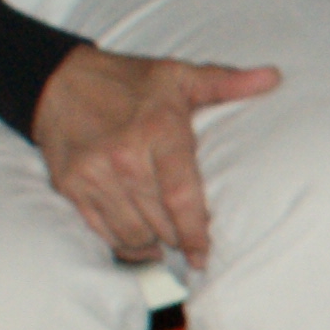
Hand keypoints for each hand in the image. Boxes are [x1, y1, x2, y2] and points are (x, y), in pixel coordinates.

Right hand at [30, 46, 277, 268]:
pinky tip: (139, 240)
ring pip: (132, 232)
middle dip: (178, 238)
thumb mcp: (178, 75)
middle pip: (160, 221)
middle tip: (191, 245)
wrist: (56, 81)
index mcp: (158, 131)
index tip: (205, 254)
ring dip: (152, 242)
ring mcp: (94, 174)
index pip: (182, 196)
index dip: (197, 232)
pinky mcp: (71, 186)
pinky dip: (123, 242)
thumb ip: (225, 83)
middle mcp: (124, 157)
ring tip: (167, 240)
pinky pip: (102, 231)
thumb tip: (273, 78)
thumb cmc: (127, 81)